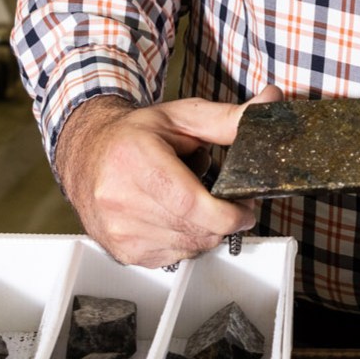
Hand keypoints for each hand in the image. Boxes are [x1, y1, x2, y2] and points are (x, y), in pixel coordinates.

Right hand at [54, 90, 268, 268]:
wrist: (88, 154)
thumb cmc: (135, 135)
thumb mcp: (182, 118)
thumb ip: (229, 118)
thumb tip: (272, 102)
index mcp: (135, 159)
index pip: (190, 203)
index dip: (227, 214)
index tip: (245, 208)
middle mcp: (120, 198)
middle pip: (196, 230)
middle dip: (221, 219)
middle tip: (222, 197)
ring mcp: (119, 229)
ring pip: (189, 247)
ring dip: (202, 229)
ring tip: (188, 199)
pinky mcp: (123, 251)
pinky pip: (174, 257)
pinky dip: (185, 240)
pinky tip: (173, 216)